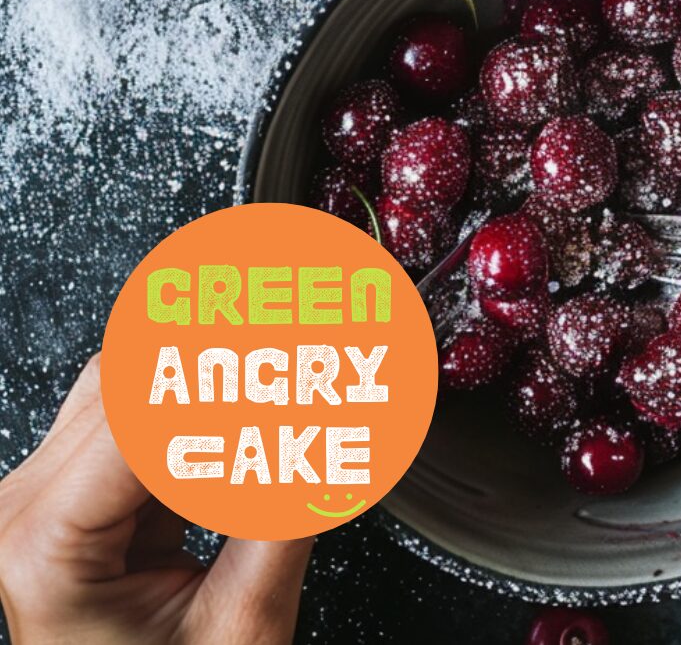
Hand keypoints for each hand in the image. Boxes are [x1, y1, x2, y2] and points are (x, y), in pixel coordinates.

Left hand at [0, 355, 312, 644]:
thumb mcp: (240, 626)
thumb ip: (287, 513)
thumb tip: (340, 427)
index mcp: (44, 540)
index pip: (148, 412)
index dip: (238, 381)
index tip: (313, 371)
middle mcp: (25, 506)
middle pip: (136, 375)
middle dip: (233, 370)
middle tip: (318, 371)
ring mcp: (42, 496)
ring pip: (136, 380)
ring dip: (217, 383)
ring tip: (296, 390)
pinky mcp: (73, 495)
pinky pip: (140, 419)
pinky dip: (203, 415)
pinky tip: (257, 425)